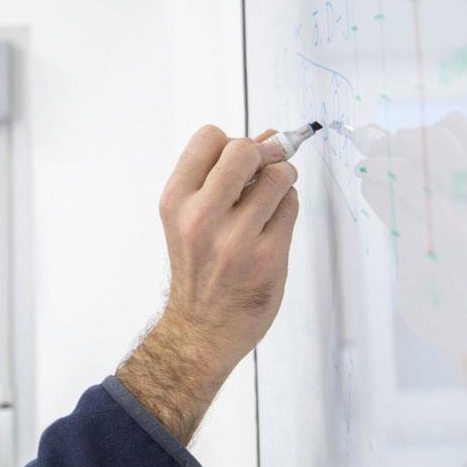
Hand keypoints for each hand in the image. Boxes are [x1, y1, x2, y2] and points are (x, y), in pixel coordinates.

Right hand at [116, 125, 298, 443]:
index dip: (230, 141)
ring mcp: (236, 238)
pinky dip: (287, 208)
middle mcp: (201, 217)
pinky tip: (273, 227)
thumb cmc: (198, 269)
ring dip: (282, 181)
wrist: (200, 331)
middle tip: (264, 172)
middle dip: (262, 154)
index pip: (209, 137)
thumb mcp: (191, 218)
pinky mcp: (268, 256)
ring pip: (278, 175)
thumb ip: (222, 175)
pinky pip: (291, 205)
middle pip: (245, 149)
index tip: (238, 161)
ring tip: (269, 204)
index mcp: (175, 201)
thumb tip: (268, 135)